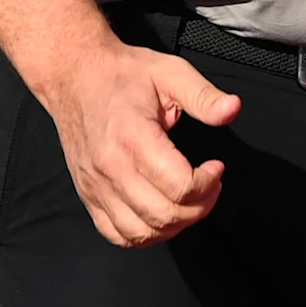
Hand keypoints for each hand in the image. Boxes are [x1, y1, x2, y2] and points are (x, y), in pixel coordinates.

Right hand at [33, 40, 244, 246]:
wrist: (74, 76)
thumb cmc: (121, 75)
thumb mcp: (170, 72)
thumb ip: (203, 95)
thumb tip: (231, 109)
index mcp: (132, 137)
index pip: (179, 185)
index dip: (208, 183)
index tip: (215, 167)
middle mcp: (110, 167)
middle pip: (164, 214)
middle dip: (199, 207)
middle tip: (210, 186)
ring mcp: (96, 185)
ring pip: (141, 232)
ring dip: (175, 225)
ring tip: (189, 202)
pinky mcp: (88, 195)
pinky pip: (116, 234)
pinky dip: (144, 235)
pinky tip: (161, 215)